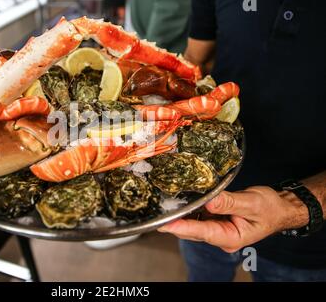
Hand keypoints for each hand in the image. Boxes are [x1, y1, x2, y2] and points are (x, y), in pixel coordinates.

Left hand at [158, 186, 308, 252]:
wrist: (280, 208)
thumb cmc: (270, 208)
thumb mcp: (251, 203)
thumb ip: (229, 202)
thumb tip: (209, 201)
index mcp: (231, 238)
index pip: (202, 232)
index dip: (182, 227)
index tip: (166, 224)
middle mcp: (222, 237)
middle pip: (193, 230)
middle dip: (175, 222)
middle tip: (158, 211)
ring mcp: (218, 230)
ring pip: (194, 224)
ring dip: (181, 215)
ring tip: (165, 204)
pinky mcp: (215, 222)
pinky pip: (199, 217)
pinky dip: (190, 210)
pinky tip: (181, 201)